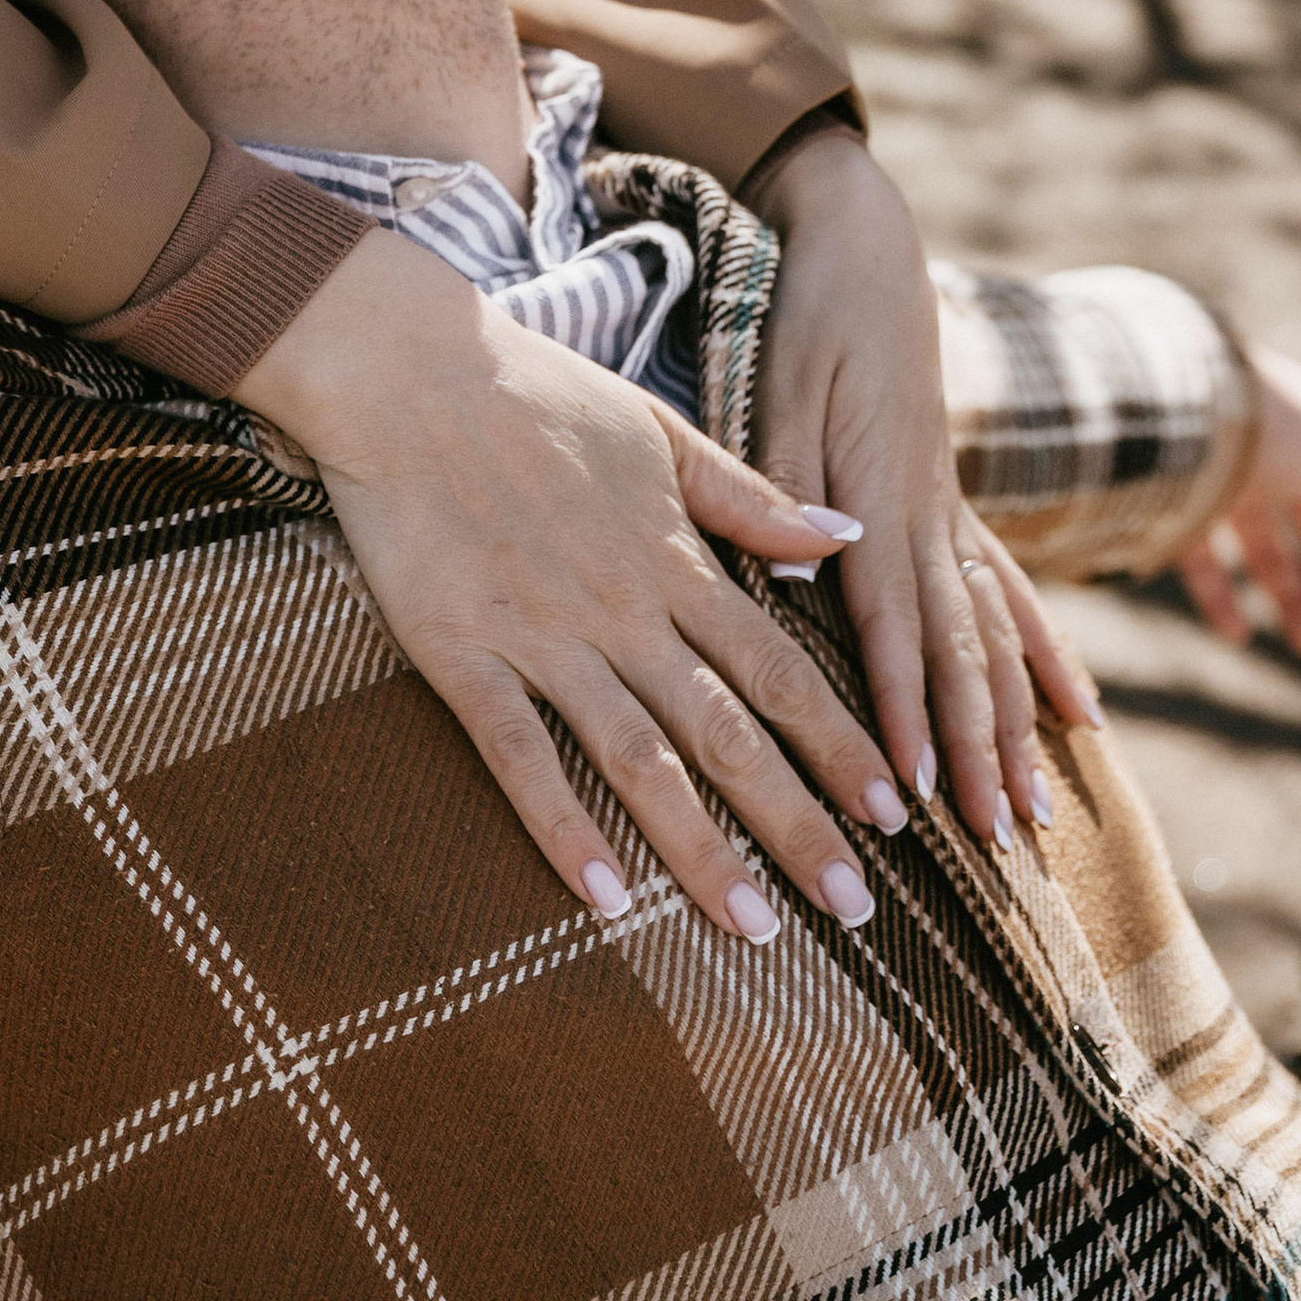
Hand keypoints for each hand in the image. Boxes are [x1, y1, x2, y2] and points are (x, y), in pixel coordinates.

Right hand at [239, 228, 912, 939]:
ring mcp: (542, 638)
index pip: (778, 668)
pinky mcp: (462, 655)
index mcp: (673, 558)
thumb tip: (845, 535)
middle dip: (798, 824)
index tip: (894, 813)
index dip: (839, 744)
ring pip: (640, 762)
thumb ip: (749, 497)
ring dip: (703, 851)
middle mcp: (622, 611)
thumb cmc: (534, 392)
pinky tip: (606, 900)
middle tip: (857, 909)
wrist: (406, 370)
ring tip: (757, 930)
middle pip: (727, 734)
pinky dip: (563, 829)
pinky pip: (521, 757)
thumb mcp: (660, 429)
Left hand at [747, 130, 1101, 847]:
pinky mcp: (955, 502)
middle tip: (1002, 844)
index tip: (916, 792)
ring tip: (1039, 814)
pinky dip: (1047, 658)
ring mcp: (953, 514)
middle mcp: (931, 519)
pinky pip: (1015, 594)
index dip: (906, 712)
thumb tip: (803, 577)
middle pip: (964, 653)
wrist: (866, 245)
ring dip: (1018, 728)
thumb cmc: (808, 315)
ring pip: (999, 636)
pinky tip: (1081, 717)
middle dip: (980, 752)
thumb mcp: (779, 387)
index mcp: (881, 498)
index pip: (896, 627)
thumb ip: (788, 484)